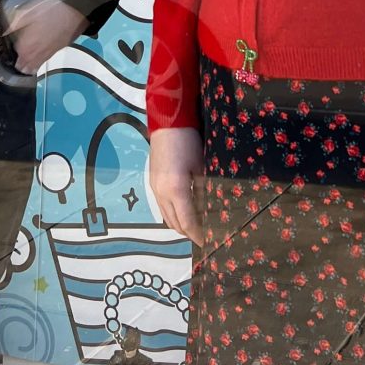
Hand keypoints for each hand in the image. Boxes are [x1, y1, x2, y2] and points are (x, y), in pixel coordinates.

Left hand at [8, 0, 86, 73]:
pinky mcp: (58, 51)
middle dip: (20, 63)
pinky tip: (39, 51)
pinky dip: (40, 59)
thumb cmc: (50, 9)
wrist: (74, 8)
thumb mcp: (27, 12)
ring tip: (27, 56)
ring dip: (30, 64)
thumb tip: (6, 31)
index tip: (12, 46)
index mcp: (26, 46)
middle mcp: (37, 54)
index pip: (15, 59)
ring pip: (35, 67)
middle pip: (25, 68)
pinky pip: (45, 60)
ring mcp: (49, 54)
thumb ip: (14, 24)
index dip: (11, 53)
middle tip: (17, 55)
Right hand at [148, 125, 202, 243]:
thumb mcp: (202, 166)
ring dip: (181, 225)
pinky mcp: (153, 183)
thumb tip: (212, 210)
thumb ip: (205, 191)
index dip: (198, 235)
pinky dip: (174, 214)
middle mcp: (162, 193)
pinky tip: (185, 210)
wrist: (167, 123)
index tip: (209, 242)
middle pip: (175, 224)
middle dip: (190, 233)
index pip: (188, 222)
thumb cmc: (189, 142)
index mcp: (176, 190)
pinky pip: (163, 207)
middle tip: (205, 235)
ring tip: (196, 225)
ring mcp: (155, 189)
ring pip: (167, 217)